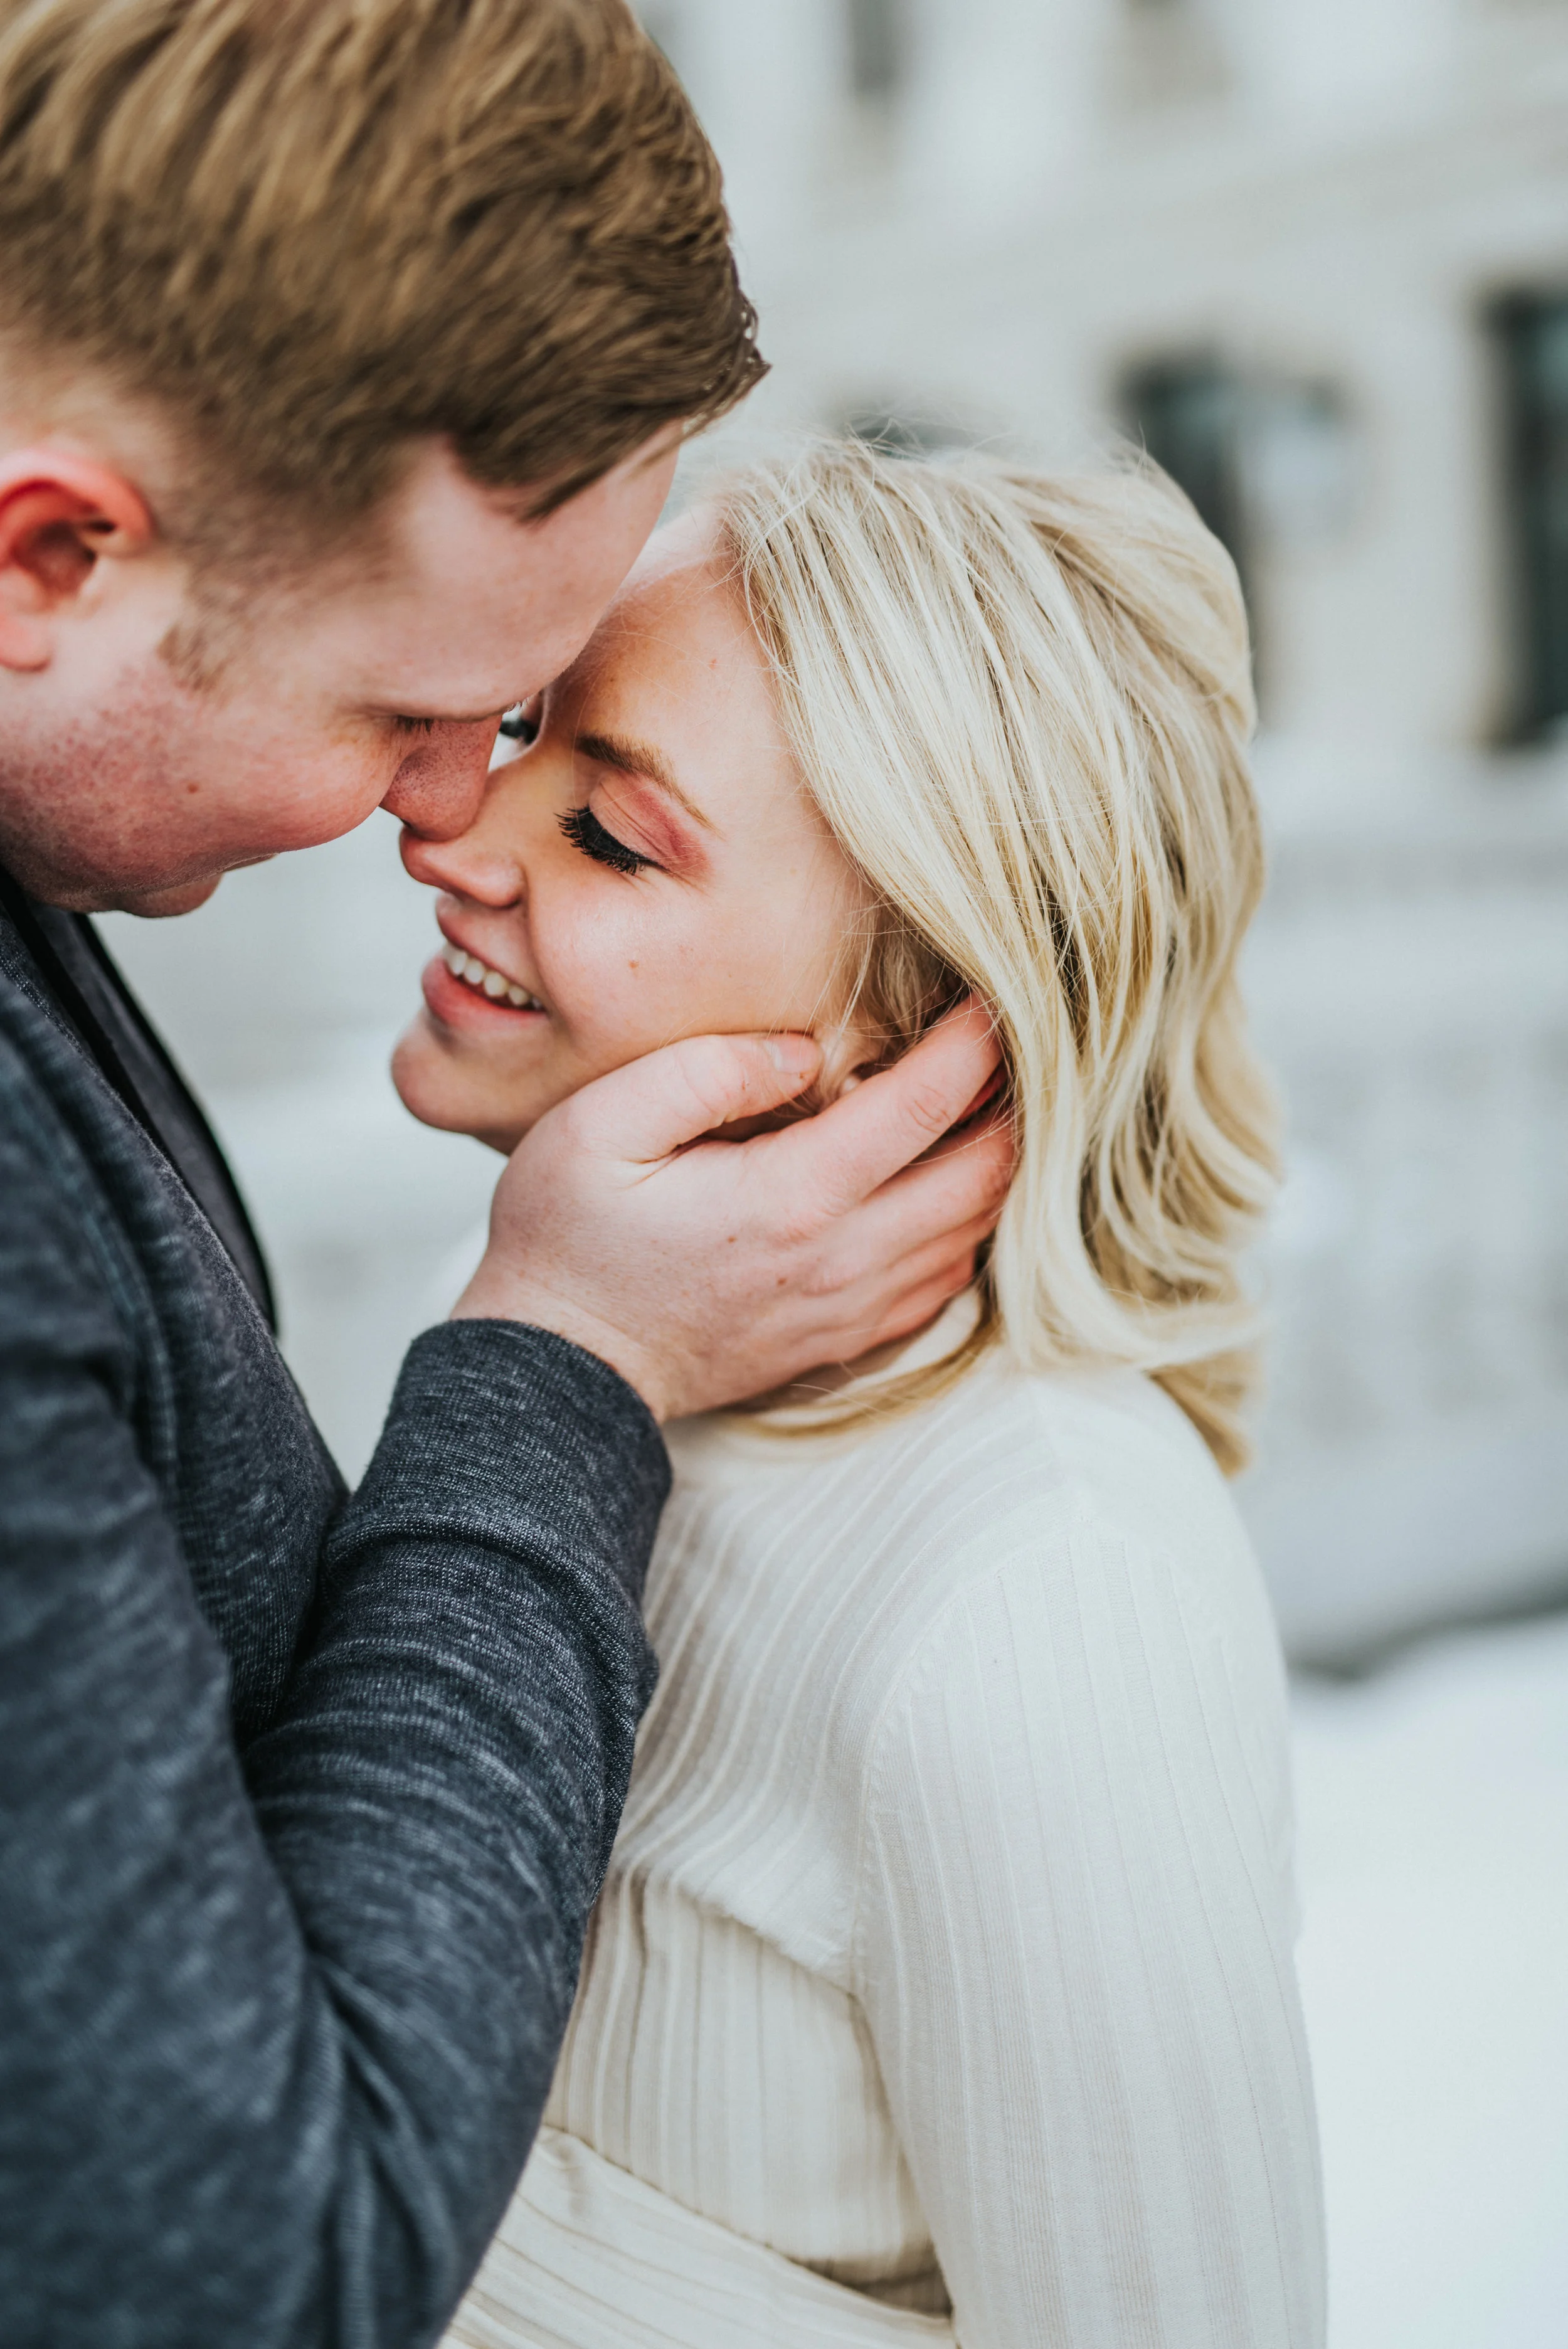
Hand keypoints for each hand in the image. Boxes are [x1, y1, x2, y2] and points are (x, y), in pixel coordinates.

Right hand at [451, 1000, 1013, 1420]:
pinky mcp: (848, 1337)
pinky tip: (945, 1181)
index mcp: (789, 1199)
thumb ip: (703, 1072)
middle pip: (982, 1175)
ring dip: (996, 1163)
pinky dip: (968, 1224)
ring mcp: (852, 1308)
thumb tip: (804, 1051)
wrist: (558, 1370)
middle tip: (1011, 1042)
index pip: (923, 1109)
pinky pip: (947, 1279)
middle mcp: (841, 1261)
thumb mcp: (599, 1127)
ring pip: (976, 1230)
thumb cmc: (566, 1240)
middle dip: (1012, 1102)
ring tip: (987, 1100)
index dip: (973, 1045)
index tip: (992, 994)